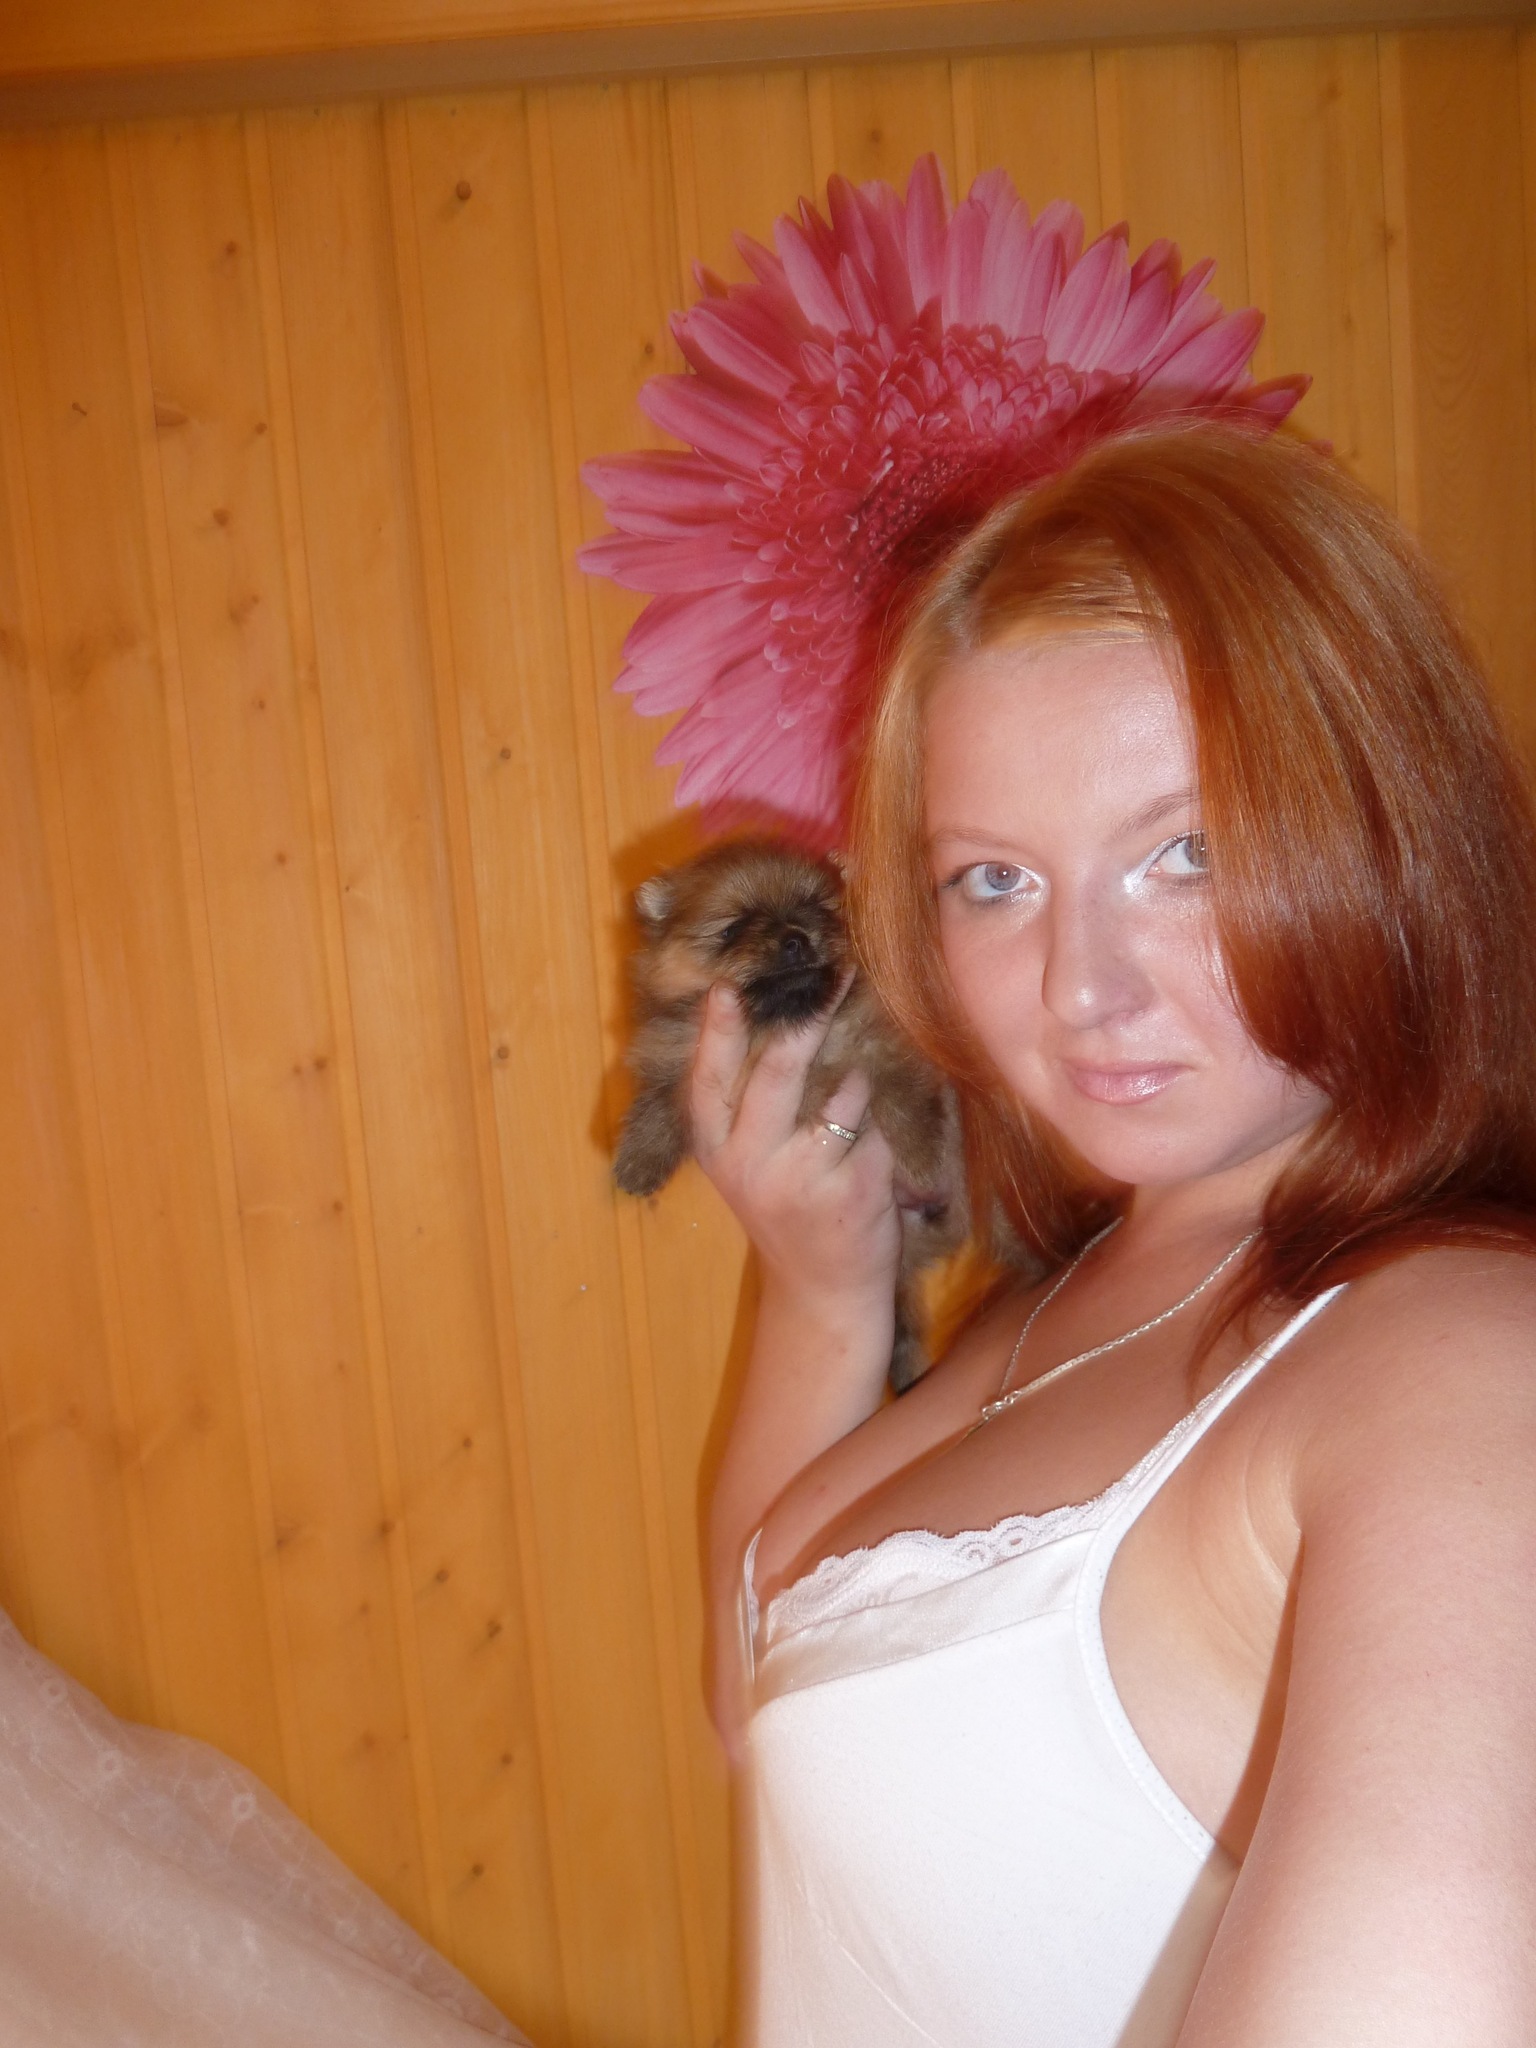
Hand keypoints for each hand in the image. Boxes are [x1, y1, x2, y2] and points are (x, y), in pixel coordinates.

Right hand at [689, 982, 901, 1318]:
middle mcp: (751, 1163)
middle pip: (779, 1069)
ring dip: (859, 1082)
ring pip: (843, 1091)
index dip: (718, 1030)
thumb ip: (750, 1105)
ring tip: (856, 1105)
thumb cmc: (788, 1208)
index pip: (709, 1079)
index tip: (730, 986)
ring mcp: (802, 1179)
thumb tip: (782, 1018)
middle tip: (834, 976)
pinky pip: (877, 1127)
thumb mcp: (748, 1163)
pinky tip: (874, 1152)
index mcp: (717, 1149)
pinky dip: (882, 1128)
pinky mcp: (854, 1191)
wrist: (820, 1292)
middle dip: (810, 1017)